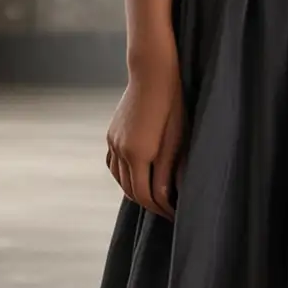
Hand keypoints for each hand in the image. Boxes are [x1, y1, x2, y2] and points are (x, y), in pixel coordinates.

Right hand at [105, 54, 184, 219]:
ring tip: (154, 197)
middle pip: (132, 190)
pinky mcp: (111, 134)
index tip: (175, 214)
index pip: (146, 195)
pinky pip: (113, 165)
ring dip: (136, 191)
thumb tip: (166, 198)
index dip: (161, 208)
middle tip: (167, 210)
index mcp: (138, 154)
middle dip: (149, 204)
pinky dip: (123, 176)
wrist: (152, 73)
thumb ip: (168, 170)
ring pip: (120, 179)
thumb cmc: (172, 104)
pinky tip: (135, 177)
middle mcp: (121, 151)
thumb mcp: (176, 139)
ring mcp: (113, 142)